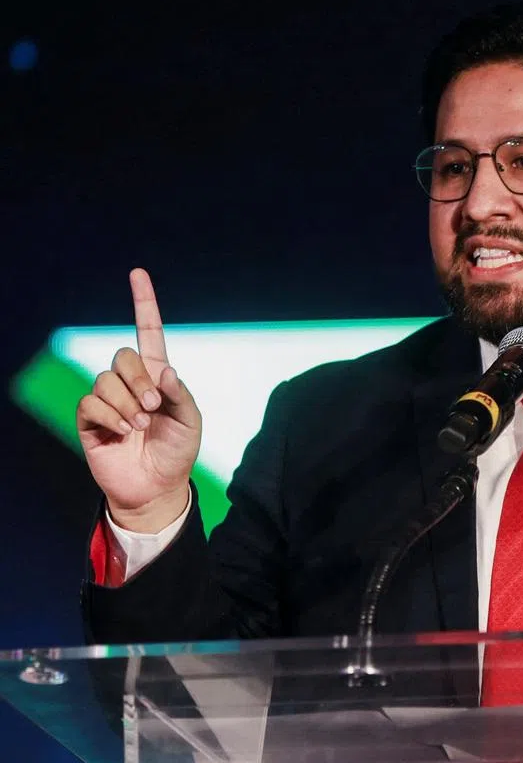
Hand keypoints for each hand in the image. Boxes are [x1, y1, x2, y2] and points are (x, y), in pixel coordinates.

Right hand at [76, 268, 201, 531]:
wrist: (157, 488)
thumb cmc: (177, 453)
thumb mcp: (191, 422)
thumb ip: (180, 394)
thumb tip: (163, 370)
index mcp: (157, 378)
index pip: (147, 333)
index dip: (144, 304)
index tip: (138, 274)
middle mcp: (130, 383)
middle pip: (123, 356)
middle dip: (139, 380)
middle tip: (153, 408)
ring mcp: (108, 400)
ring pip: (106, 380)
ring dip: (127, 404)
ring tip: (141, 427)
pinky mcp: (90, 420)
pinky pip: (92, 402)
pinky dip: (111, 417)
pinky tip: (124, 432)